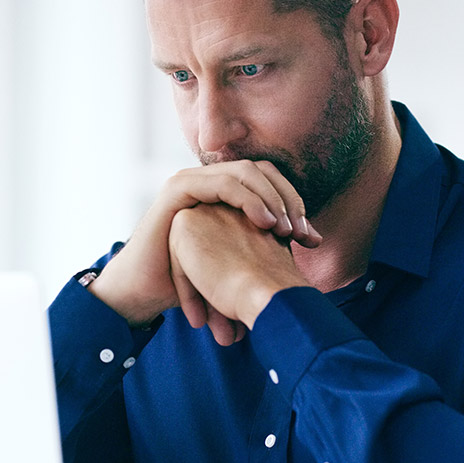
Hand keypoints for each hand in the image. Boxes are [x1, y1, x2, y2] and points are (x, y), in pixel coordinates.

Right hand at [90, 161, 321, 336]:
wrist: (147, 291)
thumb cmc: (193, 280)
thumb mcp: (239, 258)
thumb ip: (270, 242)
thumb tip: (317, 241)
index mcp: (224, 191)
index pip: (270, 181)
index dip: (295, 204)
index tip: (312, 240)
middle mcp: (209, 179)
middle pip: (263, 171)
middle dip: (289, 200)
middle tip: (304, 235)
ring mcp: (192, 180)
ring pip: (246, 172)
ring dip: (272, 199)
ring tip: (287, 231)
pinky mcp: (178, 189)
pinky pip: (222, 183)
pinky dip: (249, 199)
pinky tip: (266, 223)